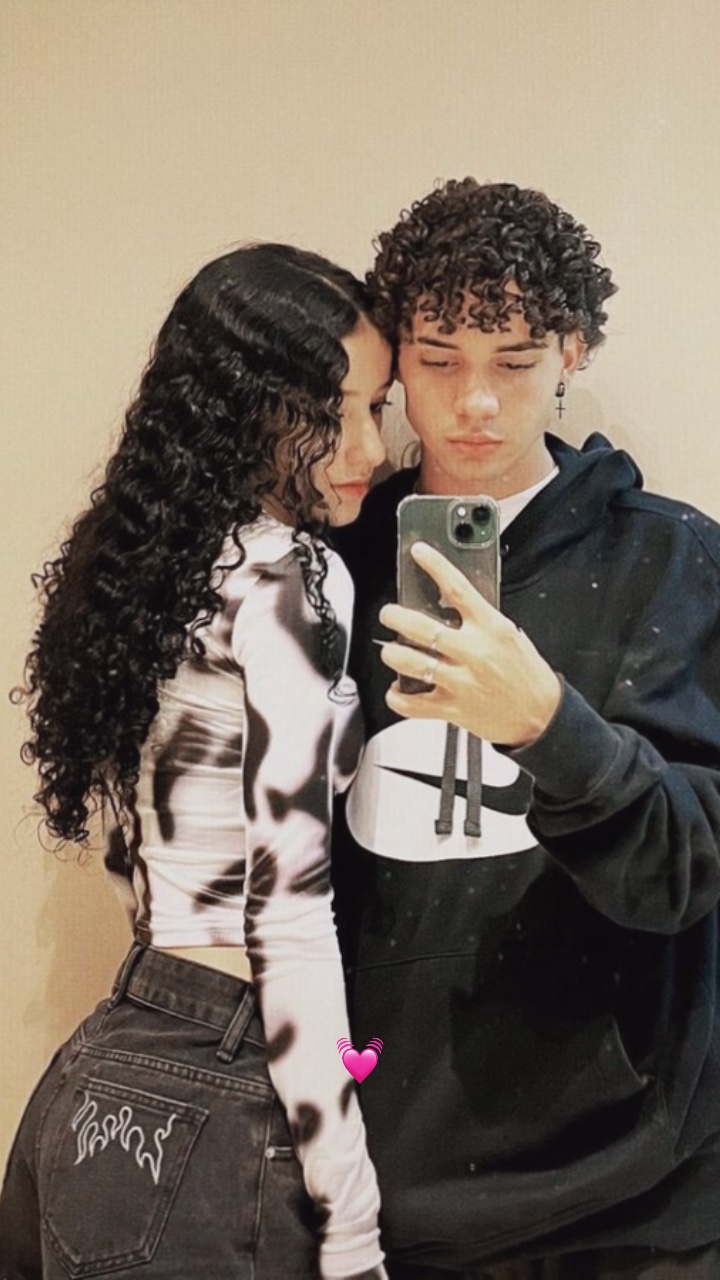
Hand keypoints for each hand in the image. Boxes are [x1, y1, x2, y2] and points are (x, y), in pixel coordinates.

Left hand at [379, 542, 561, 747]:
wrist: (541, 716)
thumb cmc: (527, 675)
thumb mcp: (509, 635)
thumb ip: (479, 620)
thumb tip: (447, 602)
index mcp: (491, 628)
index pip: (458, 589)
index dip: (435, 566)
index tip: (419, 553)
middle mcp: (474, 653)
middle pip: (421, 627)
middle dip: (395, 616)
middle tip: (389, 614)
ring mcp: (461, 682)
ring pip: (411, 663)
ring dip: (393, 654)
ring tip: (391, 651)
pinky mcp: (453, 709)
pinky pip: (412, 704)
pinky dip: (397, 696)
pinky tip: (398, 689)